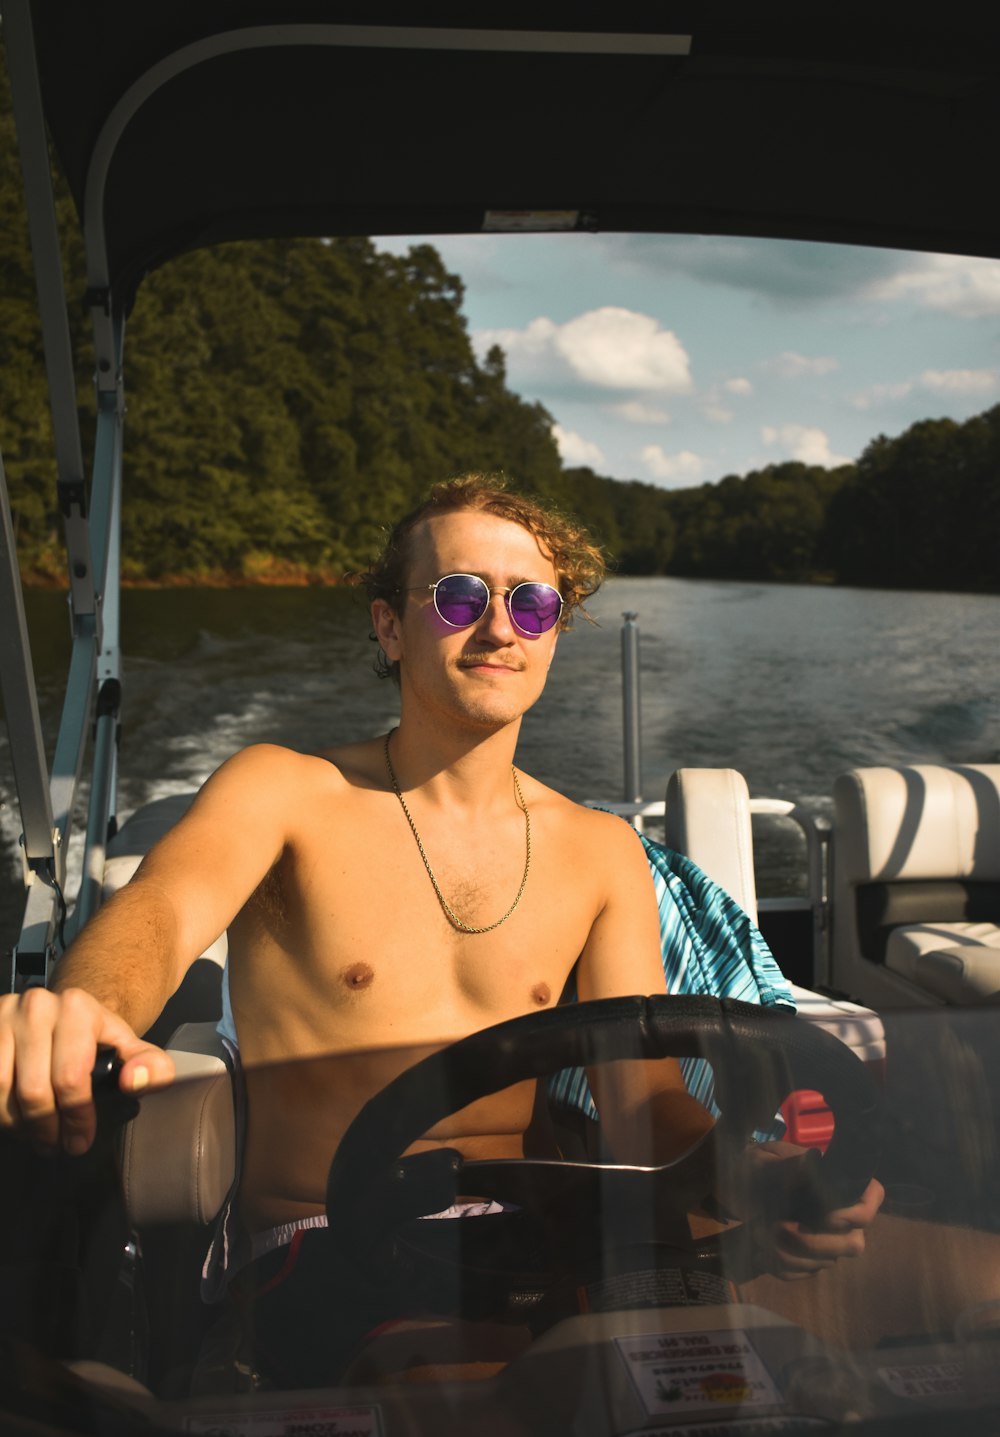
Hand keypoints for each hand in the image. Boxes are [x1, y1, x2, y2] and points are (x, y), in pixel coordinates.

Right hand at [0, 986, 174, 1154]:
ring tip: (34, 1136)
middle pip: (34, 1089)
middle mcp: (37, 1006)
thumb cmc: (93, 1037)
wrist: (59, 1012)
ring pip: (2, 1089)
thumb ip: (151, 1067)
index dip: (77, 1118)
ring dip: (18, 1124)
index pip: (71, 1077)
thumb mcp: (128, 1047)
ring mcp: (5, 1015)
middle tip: (55, 1146)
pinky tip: (14, 1118)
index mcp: (77, 1008)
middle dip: (46, 1129)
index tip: (80, 1143)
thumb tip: (134, 1082)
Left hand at [747, 1141, 884, 1279]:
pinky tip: (759, 1250)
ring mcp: (828, 1242)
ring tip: (757, 1230)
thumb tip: (815, 1162)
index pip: (871, 1199)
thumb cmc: (755, 1170)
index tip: (823, 1216)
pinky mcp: (810, 1262)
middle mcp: (841, 1215)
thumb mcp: (764, 1164)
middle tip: (775, 1226)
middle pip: (853, 1244)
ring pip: (824, 1263)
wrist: (737, 1190)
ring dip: (786, 1252)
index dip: (854, 1214)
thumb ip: (787, 1168)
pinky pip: (802, 1274)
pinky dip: (777, 1265)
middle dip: (809, 1241)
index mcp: (837, 1182)